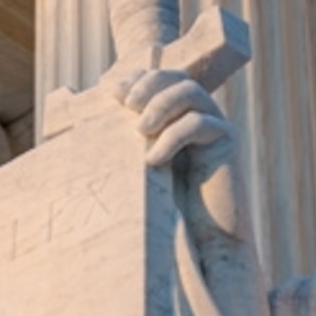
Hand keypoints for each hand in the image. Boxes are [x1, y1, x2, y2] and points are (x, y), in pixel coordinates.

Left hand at [117, 66, 248, 248]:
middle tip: (129, 105)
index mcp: (178, 115)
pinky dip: (172, 137)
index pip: (161, 80)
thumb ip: (126, 145)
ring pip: (190, 92)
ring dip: (160, 104)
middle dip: (150, 85)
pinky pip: (199, 123)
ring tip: (140, 130)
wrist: (207, 237)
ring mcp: (215, 124)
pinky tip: (153, 160)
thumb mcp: (141, 169)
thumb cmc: (169, 207)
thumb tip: (89, 124)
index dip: (138, 79)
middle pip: (177, 78)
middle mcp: (199, 113)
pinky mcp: (226, 141)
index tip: (115, 93)